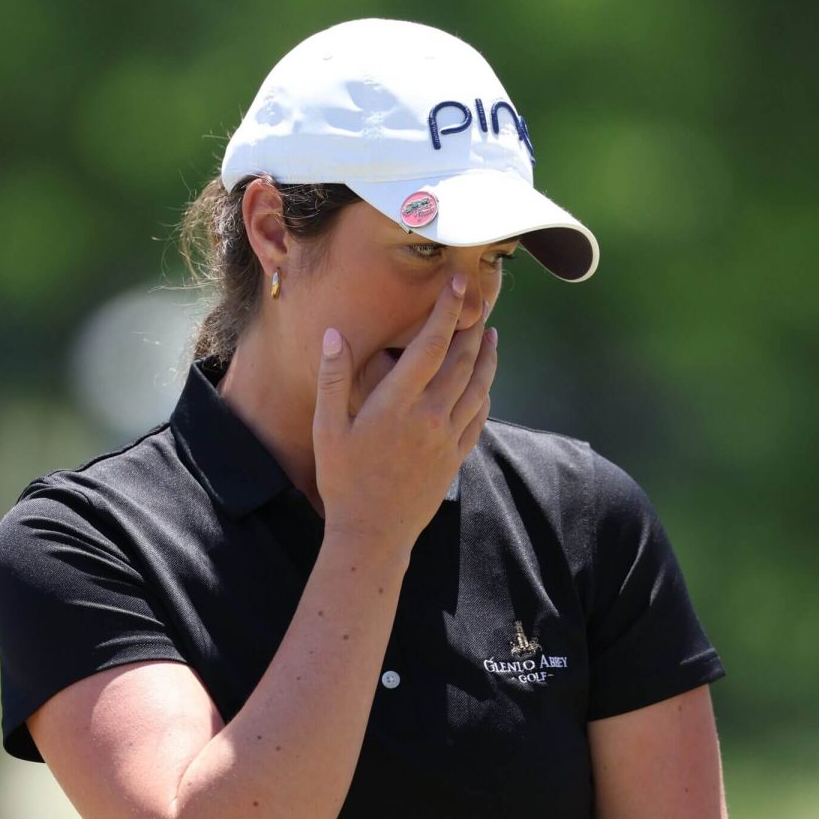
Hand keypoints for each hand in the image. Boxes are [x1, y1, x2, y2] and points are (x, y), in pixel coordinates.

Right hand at [312, 274, 496, 551]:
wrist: (373, 534)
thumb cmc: (344, 480)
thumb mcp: (327, 429)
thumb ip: (334, 379)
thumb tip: (333, 334)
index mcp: (397, 404)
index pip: (430, 345)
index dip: (446, 310)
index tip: (456, 284)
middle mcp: (430, 417)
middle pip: (461, 361)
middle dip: (471, 327)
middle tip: (478, 302)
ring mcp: (448, 438)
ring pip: (478, 388)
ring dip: (486, 359)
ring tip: (491, 336)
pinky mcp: (456, 458)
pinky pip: (479, 418)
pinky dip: (485, 394)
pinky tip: (485, 384)